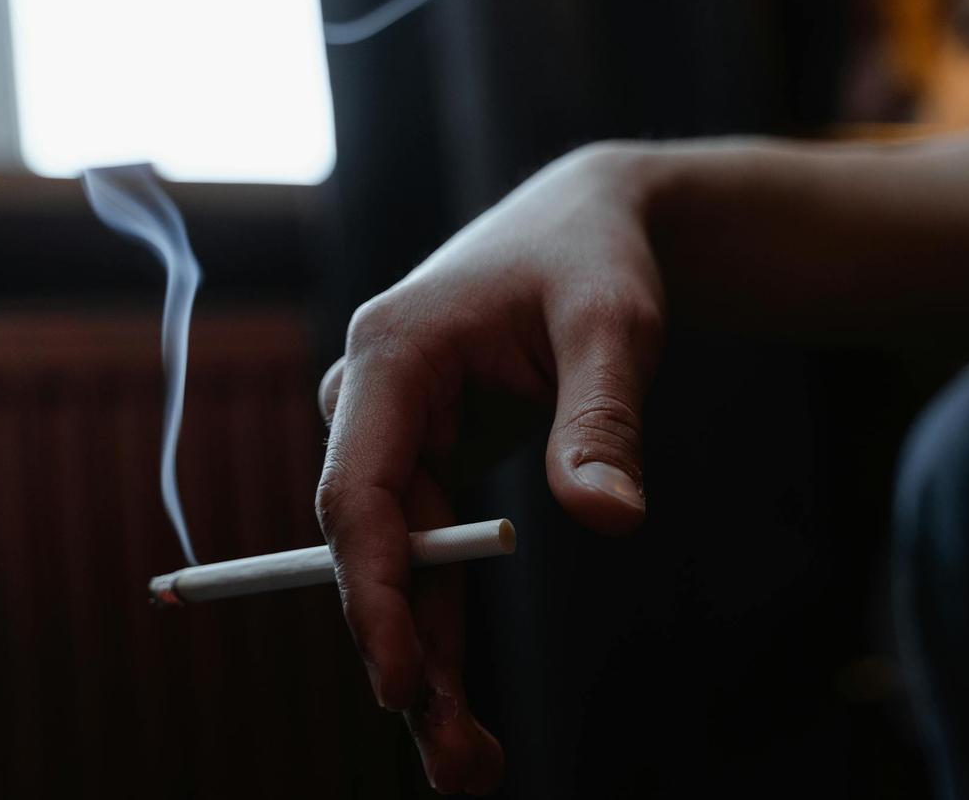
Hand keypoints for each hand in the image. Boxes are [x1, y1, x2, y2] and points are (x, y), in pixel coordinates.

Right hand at [316, 144, 662, 793]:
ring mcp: (395, 429)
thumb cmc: (596, 259)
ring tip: (467, 764)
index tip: (404, 684)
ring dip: (426, 657)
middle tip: (458, 764)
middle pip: (370, 548)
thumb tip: (612, 521)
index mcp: (392, 355)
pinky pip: (425, 549)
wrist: (590, 222)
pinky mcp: (426, 453)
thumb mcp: (613, 326)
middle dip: (407, 655)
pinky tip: (458, 697)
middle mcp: (371, 398)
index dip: (373, 592)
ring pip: (396, 563)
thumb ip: (602, 418)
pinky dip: (442, 618)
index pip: (355, 492)